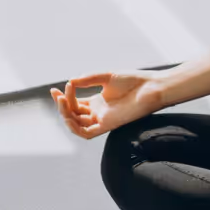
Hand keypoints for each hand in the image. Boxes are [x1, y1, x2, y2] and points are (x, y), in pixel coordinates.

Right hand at [51, 70, 166, 139]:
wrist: (152, 87)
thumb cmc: (134, 81)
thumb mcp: (107, 76)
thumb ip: (88, 79)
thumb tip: (70, 81)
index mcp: (98, 102)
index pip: (75, 104)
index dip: (65, 97)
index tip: (59, 87)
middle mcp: (99, 113)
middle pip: (73, 115)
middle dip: (62, 105)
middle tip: (58, 94)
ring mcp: (103, 119)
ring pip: (77, 125)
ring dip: (66, 115)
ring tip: (62, 101)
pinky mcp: (108, 125)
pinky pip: (87, 133)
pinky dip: (75, 128)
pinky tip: (69, 116)